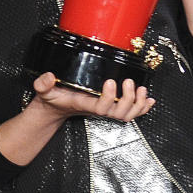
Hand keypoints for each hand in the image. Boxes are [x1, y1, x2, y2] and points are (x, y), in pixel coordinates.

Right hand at [31, 73, 153, 121]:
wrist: (56, 108)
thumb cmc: (52, 99)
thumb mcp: (44, 90)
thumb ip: (43, 84)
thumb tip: (49, 77)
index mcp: (84, 104)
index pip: (100, 108)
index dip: (110, 98)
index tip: (111, 82)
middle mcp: (97, 109)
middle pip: (119, 113)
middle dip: (128, 100)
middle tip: (129, 83)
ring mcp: (105, 110)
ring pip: (127, 115)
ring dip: (138, 104)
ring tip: (142, 90)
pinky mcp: (109, 107)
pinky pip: (130, 112)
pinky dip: (142, 108)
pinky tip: (149, 100)